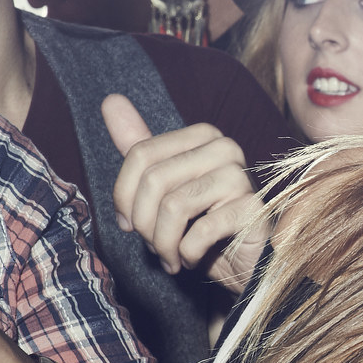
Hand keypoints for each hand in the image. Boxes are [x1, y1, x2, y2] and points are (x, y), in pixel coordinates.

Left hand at [104, 95, 269, 294]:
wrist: (242, 263)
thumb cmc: (199, 225)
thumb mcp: (162, 187)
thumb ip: (138, 145)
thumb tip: (110, 99)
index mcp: (202, 136)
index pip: (140, 154)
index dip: (124, 197)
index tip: (129, 224)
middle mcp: (224, 148)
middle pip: (154, 179)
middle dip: (144, 224)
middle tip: (152, 245)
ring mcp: (241, 177)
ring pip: (174, 207)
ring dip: (163, 243)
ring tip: (169, 255)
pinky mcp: (252, 210)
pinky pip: (199, 232)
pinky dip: (186, 254)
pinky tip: (190, 259)